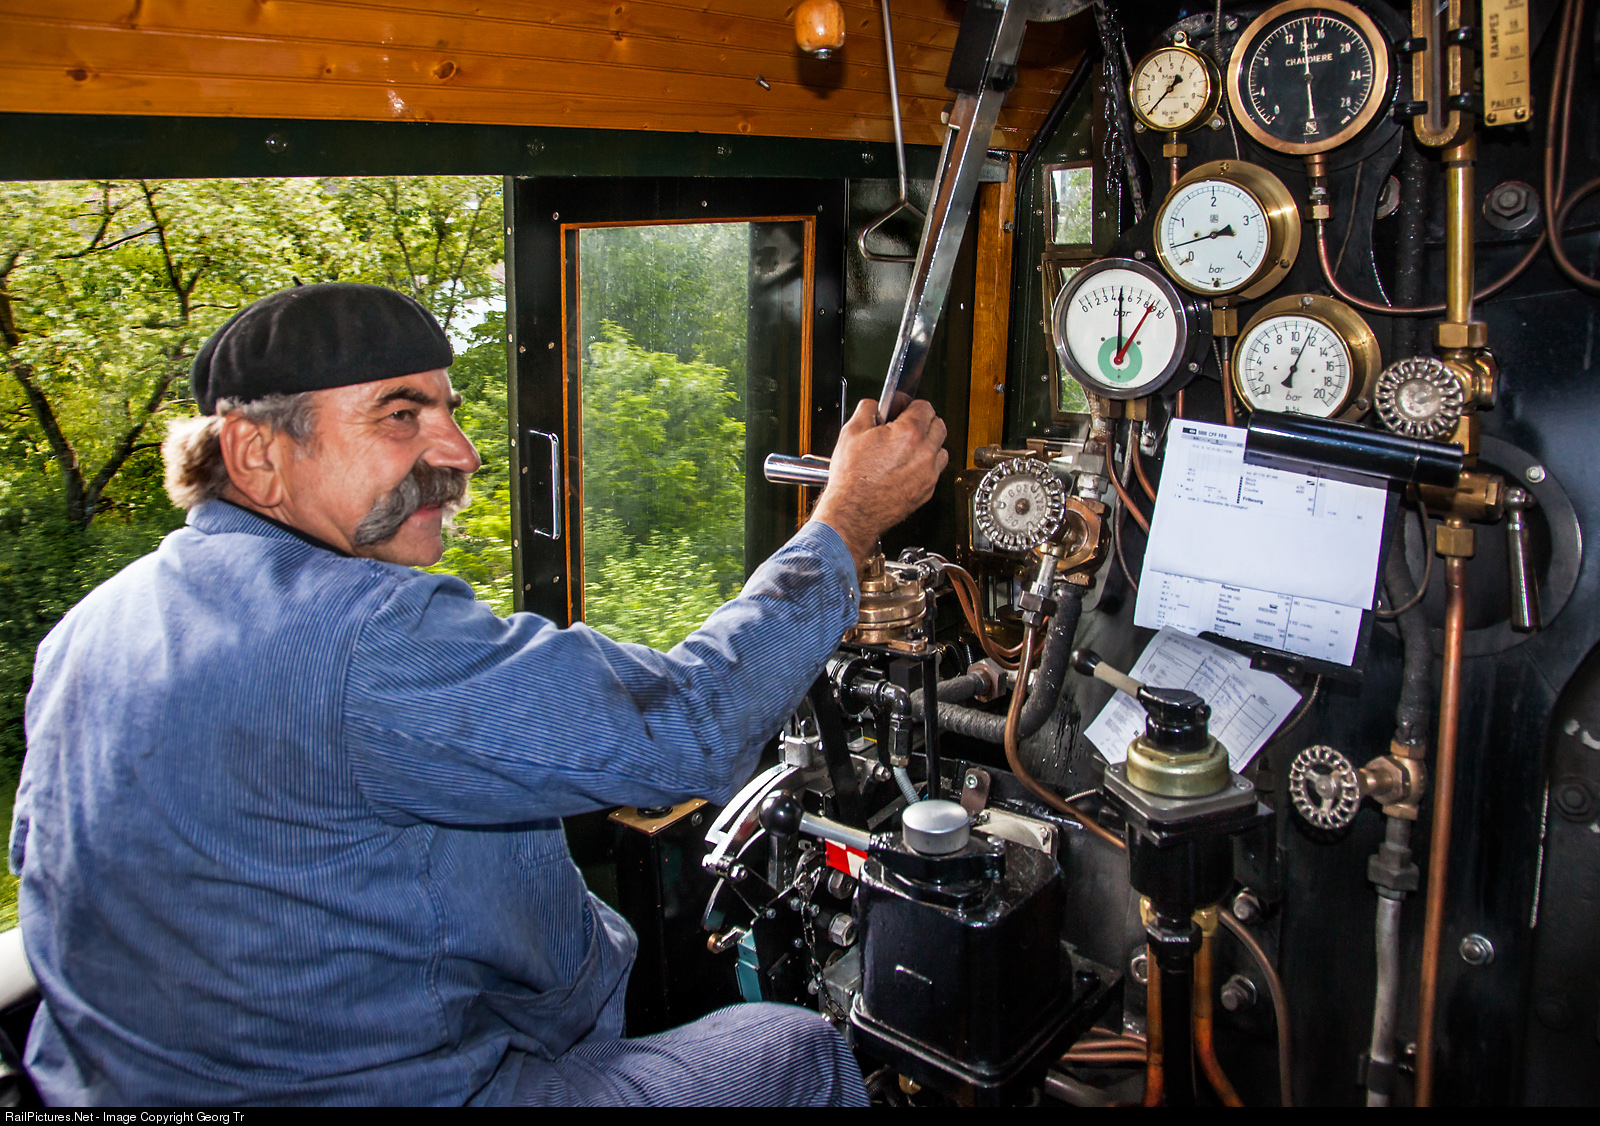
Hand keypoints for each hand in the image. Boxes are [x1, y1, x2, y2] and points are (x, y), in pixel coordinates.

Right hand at [811, 398, 948, 570]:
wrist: (853, 512)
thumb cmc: (852, 478)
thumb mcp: (851, 431)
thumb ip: (868, 409)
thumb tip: (875, 405)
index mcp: (910, 433)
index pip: (924, 406)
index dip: (909, 404)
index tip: (899, 408)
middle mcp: (925, 453)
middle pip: (938, 425)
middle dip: (922, 421)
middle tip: (904, 424)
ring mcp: (928, 474)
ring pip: (941, 449)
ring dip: (928, 444)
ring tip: (906, 447)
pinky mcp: (927, 491)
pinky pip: (934, 471)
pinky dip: (924, 466)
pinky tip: (905, 467)